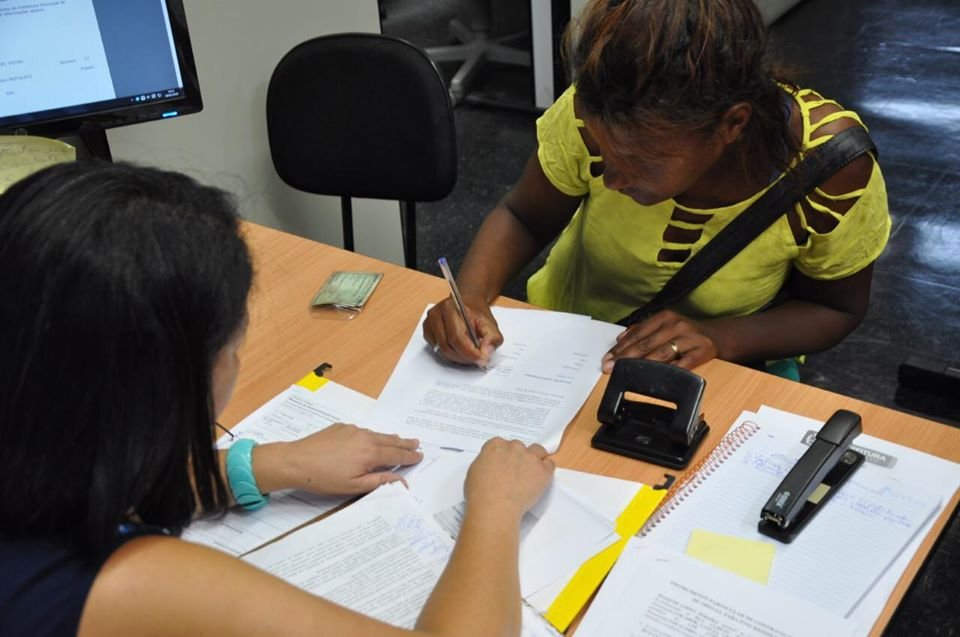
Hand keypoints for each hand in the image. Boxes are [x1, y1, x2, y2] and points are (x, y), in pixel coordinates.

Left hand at [254, 424, 421, 495]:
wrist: (296, 461)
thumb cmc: (324, 478)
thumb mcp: (355, 486)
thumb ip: (380, 481)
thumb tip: (402, 480)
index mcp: (371, 453)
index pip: (397, 454)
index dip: (410, 456)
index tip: (420, 456)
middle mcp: (365, 437)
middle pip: (391, 440)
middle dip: (405, 443)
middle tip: (416, 443)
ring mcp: (352, 430)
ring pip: (377, 434)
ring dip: (389, 438)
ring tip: (398, 440)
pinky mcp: (341, 427)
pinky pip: (362, 431)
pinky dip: (371, 436)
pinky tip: (369, 440)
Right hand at [423, 294, 502, 366]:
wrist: (467, 305)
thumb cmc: (476, 314)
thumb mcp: (490, 324)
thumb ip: (492, 338)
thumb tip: (485, 353)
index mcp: (450, 308)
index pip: (456, 337)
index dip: (469, 352)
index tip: (481, 360)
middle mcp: (436, 314)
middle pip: (447, 346)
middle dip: (464, 357)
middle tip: (478, 359)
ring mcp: (429, 324)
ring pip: (442, 351)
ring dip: (458, 358)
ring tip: (471, 354)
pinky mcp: (427, 333)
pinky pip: (438, 351)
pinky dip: (450, 356)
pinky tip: (460, 350)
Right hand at [464, 439, 554, 518]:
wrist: (495, 506)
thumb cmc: (480, 492)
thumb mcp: (474, 470)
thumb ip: (486, 461)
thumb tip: (493, 464)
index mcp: (495, 445)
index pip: (501, 444)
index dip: (502, 455)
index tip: (502, 464)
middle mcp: (514, 447)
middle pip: (519, 446)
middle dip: (517, 457)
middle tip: (514, 472)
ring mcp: (530, 457)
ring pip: (538, 450)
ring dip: (535, 458)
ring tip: (531, 473)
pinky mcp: (543, 470)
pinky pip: (549, 464)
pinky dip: (546, 469)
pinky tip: (540, 479)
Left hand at [601, 309, 719, 371]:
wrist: (717, 336)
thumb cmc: (685, 333)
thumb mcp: (665, 325)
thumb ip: (642, 330)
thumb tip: (620, 339)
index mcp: (665, 317)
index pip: (637, 333)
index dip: (621, 347)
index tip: (608, 358)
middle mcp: (677, 325)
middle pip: (647, 343)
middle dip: (626, 357)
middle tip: (611, 367)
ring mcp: (690, 338)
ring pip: (662, 353)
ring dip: (643, 364)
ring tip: (628, 372)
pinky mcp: (702, 351)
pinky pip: (683, 363)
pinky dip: (669, 370)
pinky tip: (657, 377)